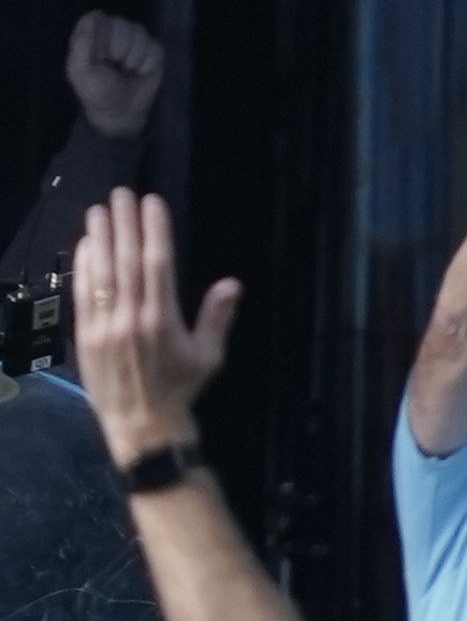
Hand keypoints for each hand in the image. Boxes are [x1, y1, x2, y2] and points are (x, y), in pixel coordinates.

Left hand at [64, 11, 161, 140]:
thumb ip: (82, 43)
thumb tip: (95, 14)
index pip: (100, 18)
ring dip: (135, 58)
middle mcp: (114, 33)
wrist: (122, 112)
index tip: (101, 55)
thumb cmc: (97, 91)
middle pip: (124, 24)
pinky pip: (156, 47)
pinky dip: (149, 64)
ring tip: (127, 71)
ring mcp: (135, 41)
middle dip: (122, 49)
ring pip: (142, 34)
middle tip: (115, 66)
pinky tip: (141, 73)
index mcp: (92, 35)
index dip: (104, 36)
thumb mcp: (81, 70)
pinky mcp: (153, 51)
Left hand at [70, 189, 237, 462]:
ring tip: (99, 210)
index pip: (157, 263)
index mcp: (164, 319)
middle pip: (126, 261)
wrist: (142, 426)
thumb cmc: (180, 389)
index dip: (154, 230)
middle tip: (121, 194)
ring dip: (99, 239)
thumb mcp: (209, 356)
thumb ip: (217, 317)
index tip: (152, 203)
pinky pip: (82, 295)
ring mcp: (104, 326)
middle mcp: (131, 318)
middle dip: (123, 224)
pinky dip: (83, 268)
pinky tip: (85, 246)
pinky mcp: (85, 336)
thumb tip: (231, 284)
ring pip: (100, 273)